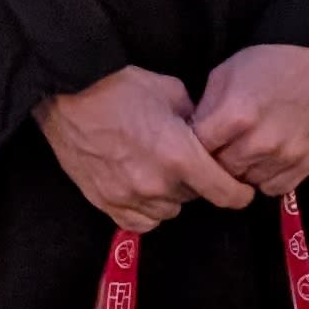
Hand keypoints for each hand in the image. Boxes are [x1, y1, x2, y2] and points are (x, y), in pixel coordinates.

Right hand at [38, 63, 252, 229]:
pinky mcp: (106, 204)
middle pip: (194, 198)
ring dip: (171, 196)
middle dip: (197, 182)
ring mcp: (129, 198)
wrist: (67, 96)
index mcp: (179, 156)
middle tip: (185, 160)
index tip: (241, 189)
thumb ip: (194, 117)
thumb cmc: (119, 87)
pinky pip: (139, 221)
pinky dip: (146, 210)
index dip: (238, 193)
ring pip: (168, 211)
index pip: (225, 193)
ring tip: (160, 172)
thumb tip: (203, 131)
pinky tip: (142, 190)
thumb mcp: (169, 90)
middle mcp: (158, 185)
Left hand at [190, 44, 308, 197]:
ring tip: (247, 151)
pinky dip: (268, 178)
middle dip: (217, 161)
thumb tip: (194, 135)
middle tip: (222, 147)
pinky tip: (268, 160)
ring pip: (249, 183)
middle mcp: (260, 144)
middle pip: (222, 172)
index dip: (195, 146)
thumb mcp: (224, 74)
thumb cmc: (267, 59)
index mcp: (235, 117)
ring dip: (243, 171)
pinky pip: (277, 188)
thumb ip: (206, 109)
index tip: (199, 141)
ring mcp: (287, 156)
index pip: (198, 152)